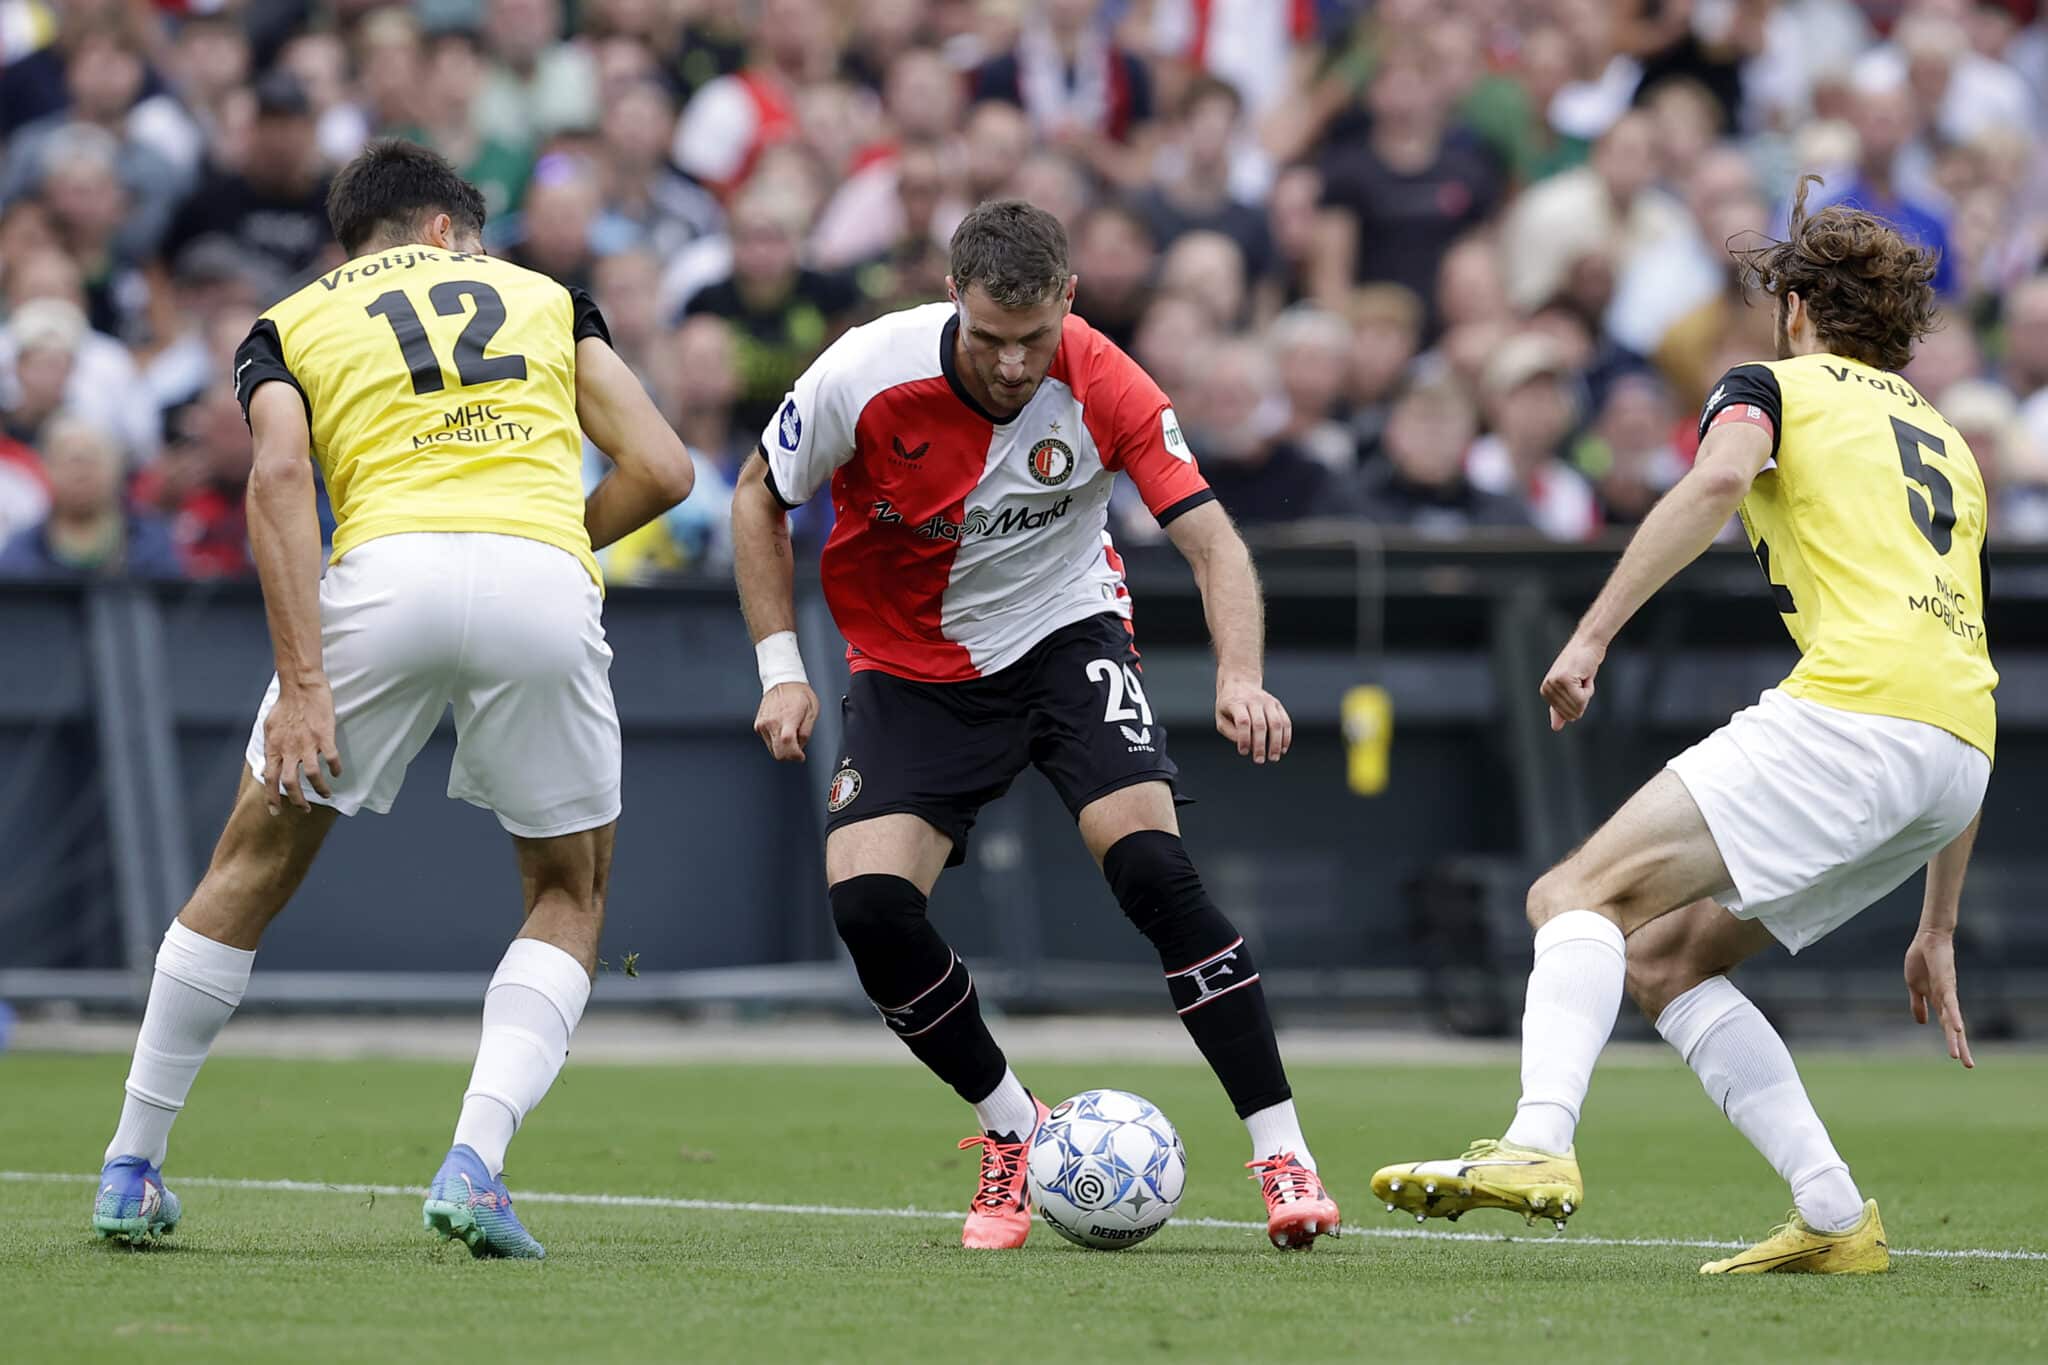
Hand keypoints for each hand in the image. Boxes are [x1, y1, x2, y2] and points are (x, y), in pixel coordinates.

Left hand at [261, 679, 339, 814]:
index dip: (272, 798)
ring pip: (312, 775)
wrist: (300, 686)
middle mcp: (288, 749)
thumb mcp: (269, 728)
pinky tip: (337, 772)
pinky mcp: (324, 736)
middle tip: (302, 808)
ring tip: (326, 794)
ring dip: (319, 789)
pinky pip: (331, 758)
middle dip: (296, 801)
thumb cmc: (284, 705)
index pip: (269, 779)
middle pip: (290, 783)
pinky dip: (335, 768)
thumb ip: (270, 747)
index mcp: (274, 748)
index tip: (275, 811)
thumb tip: (267, 762)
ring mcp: (307, 743)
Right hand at [754, 681, 818, 761]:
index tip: (801, 756)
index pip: (788, 744)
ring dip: (783, 748)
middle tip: (797, 750)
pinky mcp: (758, 725)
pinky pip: (768, 741)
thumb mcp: (812, 711)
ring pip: (772, 749)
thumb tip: (800, 746)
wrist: (783, 681)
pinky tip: (782, 730)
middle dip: (790, 755)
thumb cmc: (799, 693)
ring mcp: (763, 724)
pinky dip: (776, 741)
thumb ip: (807, 731)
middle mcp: (772, 722)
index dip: (795, 755)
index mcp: (788, 718)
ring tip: (790, 734)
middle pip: (778, 753)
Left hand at [1216, 675, 1290, 764]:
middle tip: (1259, 760)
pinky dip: (1286, 736)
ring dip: (1276, 743)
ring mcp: (1267, 701)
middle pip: (1260, 724)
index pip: (1243, 722)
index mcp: (1236, 703)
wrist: (1240, 682)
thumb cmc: (1228, 705)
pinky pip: (1285, 721)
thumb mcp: (1221, 717)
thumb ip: (1230, 732)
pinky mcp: (1277, 704)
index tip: (1243, 752)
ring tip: (1274, 757)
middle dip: (1261, 745)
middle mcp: (1253, 700)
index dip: (1244, 739)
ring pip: (1276, 723)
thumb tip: (1245, 745)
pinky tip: (1283, 749)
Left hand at [1541, 634, 1605, 730]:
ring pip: (1578, 706)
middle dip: (1584, 698)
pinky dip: (1590, 688)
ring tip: (1582, 676)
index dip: (1579, 702)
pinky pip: (1582, 699)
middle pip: (1572, 713)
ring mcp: (1554, 684)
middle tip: (1581, 679)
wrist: (1588, 644)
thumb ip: (1562, 708)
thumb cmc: (1581, 665)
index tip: (1578, 684)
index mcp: (1546, 692)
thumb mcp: (1571, 688)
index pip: (1567, 716)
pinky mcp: (1564, 680)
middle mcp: (1547, 689)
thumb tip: (1555, 728)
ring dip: (1587, 692)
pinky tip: (1585, 675)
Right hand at [1904, 929, 1973, 1067]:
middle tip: (1969, 1066)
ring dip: (1956, 1040)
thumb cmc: (1921, 960)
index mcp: (1938, 1002)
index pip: (1946, 1026)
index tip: (1957, 1058)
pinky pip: (1950, 1004)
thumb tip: (1922, 1023)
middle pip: (1954, 1029)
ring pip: (1953, 1021)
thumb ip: (1918, 1004)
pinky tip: (1957, 1029)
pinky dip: (1954, 1017)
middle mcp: (1947, 1001)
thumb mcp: (1914, 986)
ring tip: (1959, 1058)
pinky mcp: (1946, 985)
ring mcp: (1947, 994)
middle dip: (1961, 1047)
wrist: (1928, 939)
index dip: (1953, 1041)